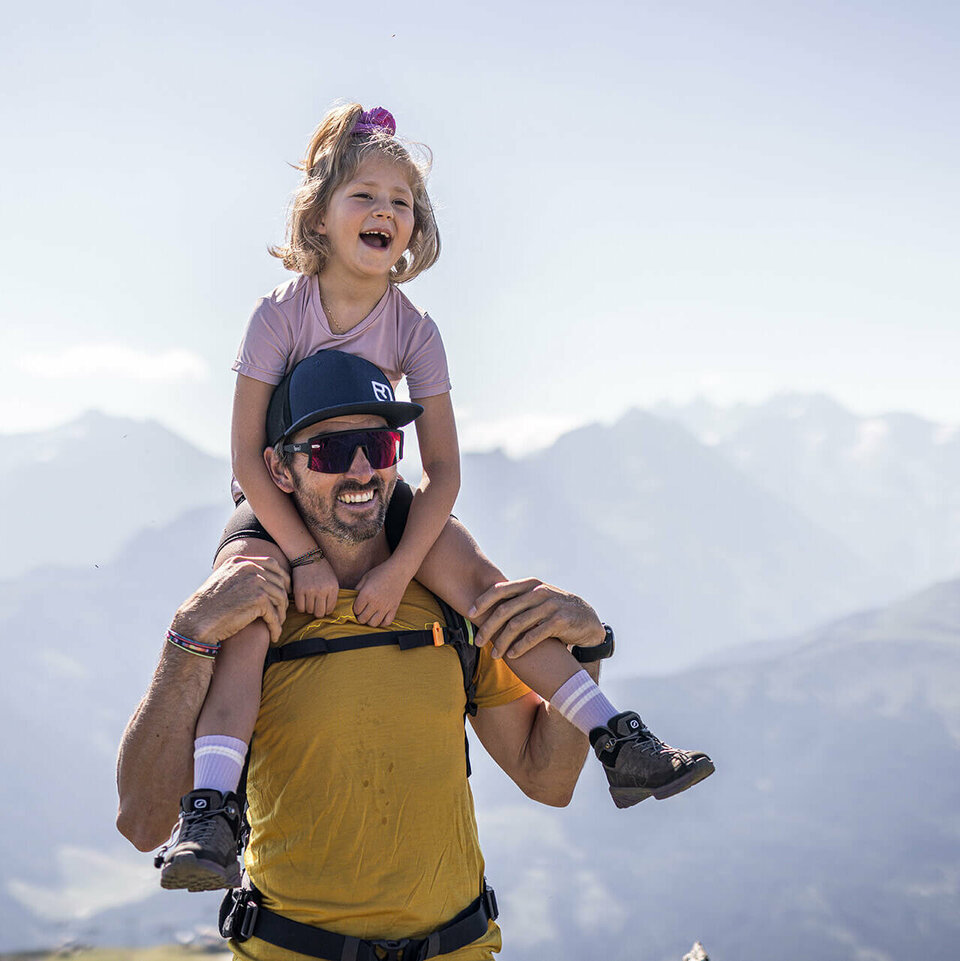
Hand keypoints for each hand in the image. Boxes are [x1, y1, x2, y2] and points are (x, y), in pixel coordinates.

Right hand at [171, 554, 290, 645]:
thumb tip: (260, 577)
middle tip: (282, 612)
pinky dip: (276, 626)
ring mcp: (255, 582)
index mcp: (240, 561)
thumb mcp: (223, 581)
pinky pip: (275, 614)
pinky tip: (274, 635)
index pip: (272, 564)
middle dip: (284, 597)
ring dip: (281, 614)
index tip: (285, 591)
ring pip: (280, 597)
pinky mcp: (258, 599)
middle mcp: (249, 568)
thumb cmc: (209, 606)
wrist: (196, 621)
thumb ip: (240, 576)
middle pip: (279, 581)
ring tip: (277, 625)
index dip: (282, 578)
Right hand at [292, 557, 339, 616]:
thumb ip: (332, 595)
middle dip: (317, 612)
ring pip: (309, 611)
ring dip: (309, 608)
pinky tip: (302, 601)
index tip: (323, 607)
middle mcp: (322, 590)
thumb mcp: (332, 580)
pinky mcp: (299, 590)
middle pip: (319, 613)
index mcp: (333, 588)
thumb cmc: (321, 570)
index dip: (326, 610)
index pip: (330, 609)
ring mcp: (310, 590)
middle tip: (315, 606)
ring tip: (309, 600)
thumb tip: (328, 612)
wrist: (307, 557)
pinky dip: (301, 607)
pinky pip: (300, 608)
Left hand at [354, 558, 410, 626]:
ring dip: (370, 621)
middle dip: (360, 617)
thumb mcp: (365, 578)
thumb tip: (352, 599)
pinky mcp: (394, 608)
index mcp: (366, 594)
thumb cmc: (381, 572)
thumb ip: (357, 589)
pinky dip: (382, 622)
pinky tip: (380, 617)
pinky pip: (386, 622)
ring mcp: (385, 607)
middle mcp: (375, 602)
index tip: (357, 606)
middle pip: (363, 619)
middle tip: (362, 612)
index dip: (354, 609)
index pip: (356, 610)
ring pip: (373, 623)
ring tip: (370, 615)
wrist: (399, 570)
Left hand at [469, 578, 604, 659]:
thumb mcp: (537, 599)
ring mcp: (549, 606)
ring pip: (517, 624)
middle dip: (488, 627)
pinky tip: (512, 655)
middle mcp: (539, 592)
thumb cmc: (554, 610)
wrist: (587, 619)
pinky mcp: (559, 621)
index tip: (469, 613)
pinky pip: (534, 635)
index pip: (501, 589)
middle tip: (478, 641)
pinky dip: (520, 647)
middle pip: (505, 610)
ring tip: (494, 655)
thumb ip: (518, 599)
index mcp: (530, 585)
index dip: (483, 601)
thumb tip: (487, 604)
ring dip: (502, 641)